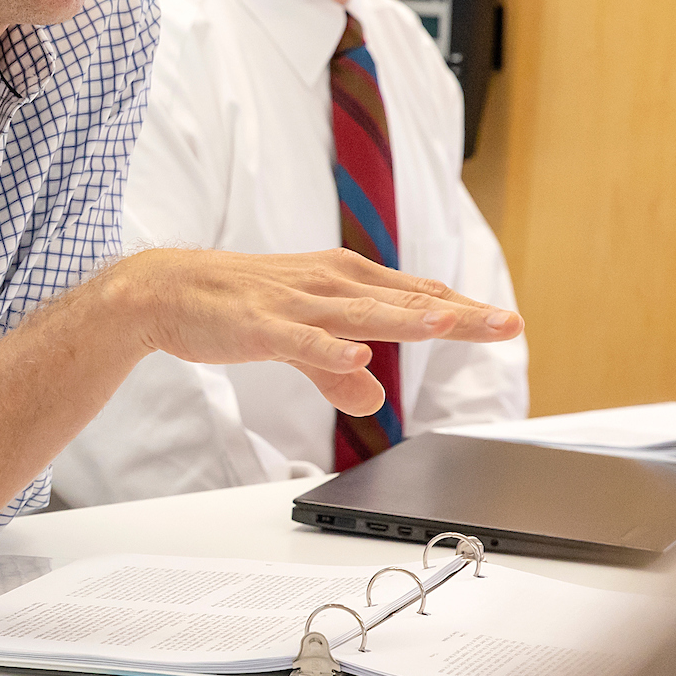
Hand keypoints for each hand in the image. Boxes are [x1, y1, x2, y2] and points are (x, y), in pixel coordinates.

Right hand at [101, 247, 521, 416]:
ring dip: (406, 318)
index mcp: (343, 282)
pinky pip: (301, 339)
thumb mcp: (297, 342)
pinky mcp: (262, 325)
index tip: (507, 324)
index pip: (416, 296)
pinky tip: (357, 354)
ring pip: (362, 314)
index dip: (463, 311)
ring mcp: (296, 303)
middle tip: (508, 324)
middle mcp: (329, 285)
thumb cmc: (235, 307)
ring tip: (448, 324)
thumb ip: (336, 370)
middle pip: (404, 301)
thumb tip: (372, 392)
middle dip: (459, 314)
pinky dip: (329, 347)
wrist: (167, 290)